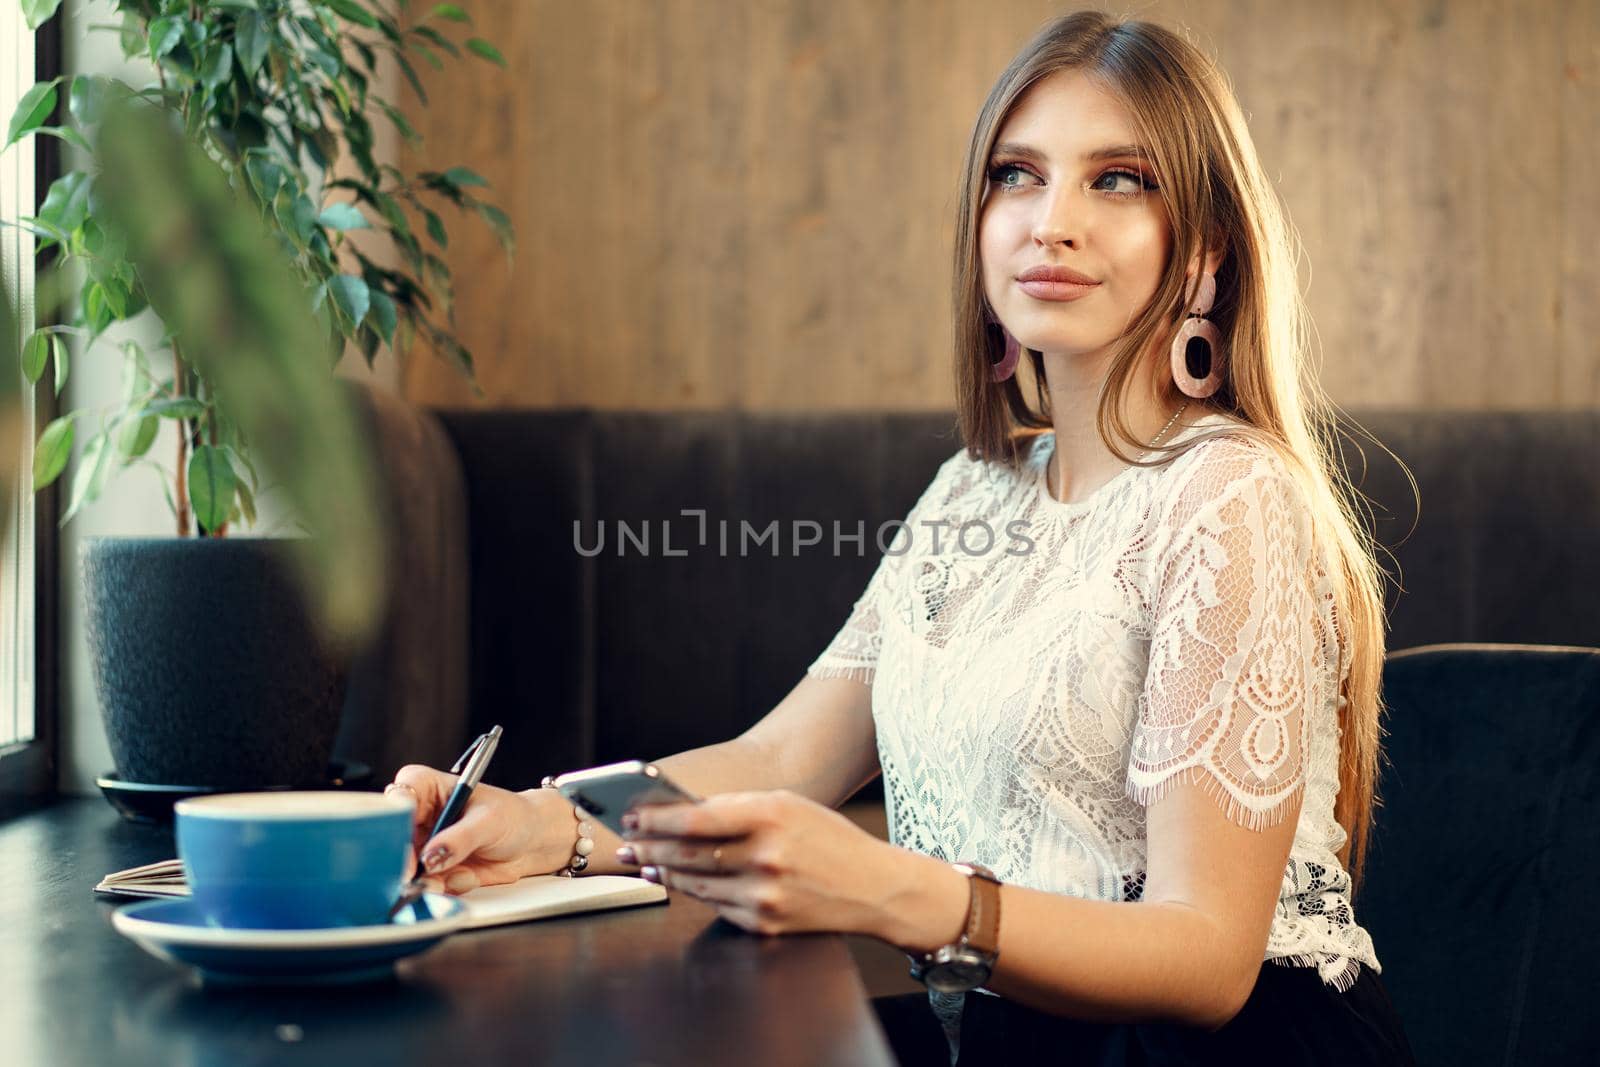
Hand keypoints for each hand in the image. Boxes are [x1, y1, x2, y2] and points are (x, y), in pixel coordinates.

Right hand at [385, 765, 571, 895]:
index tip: (405, 841)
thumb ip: (460, 838)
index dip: (397, 817)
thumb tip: (432, 855)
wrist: (531, 842)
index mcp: (429, 788)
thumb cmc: (513, 817)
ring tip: (455, 875)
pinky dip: (445, 886)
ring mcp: (425, 845)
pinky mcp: (434, 869)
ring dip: (427, 878)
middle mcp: (421, 816)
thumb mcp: (489, 821)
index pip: (400, 795)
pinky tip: (468, 875)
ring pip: (408, 865)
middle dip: (406, 858)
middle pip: (394, 836)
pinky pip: (427, 883)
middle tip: (418, 874)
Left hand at [620, 790, 917, 938]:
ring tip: (641, 860)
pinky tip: (674, 881)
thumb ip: (739, 807)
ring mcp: (764, 895)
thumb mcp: (790, 805)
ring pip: (694, 882)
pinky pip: (714, 905)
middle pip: (686, 854)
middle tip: (625, 841)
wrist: (874, 888)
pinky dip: (690, 891)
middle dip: (648, 847)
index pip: (696, 819)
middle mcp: (766, 857)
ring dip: (661, 871)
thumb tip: (682, 813)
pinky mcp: (764, 923)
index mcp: (772, 816)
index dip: (656, 819)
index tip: (633, 814)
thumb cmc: (828, 838)